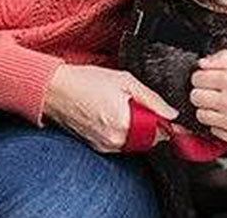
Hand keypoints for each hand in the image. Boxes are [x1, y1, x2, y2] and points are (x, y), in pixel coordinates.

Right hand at [42, 64, 176, 152]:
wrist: (56, 90)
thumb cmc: (86, 81)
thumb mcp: (125, 81)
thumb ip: (152, 99)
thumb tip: (171, 113)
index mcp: (124, 123)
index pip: (158, 133)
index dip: (164, 121)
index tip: (165, 113)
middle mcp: (115, 140)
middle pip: (147, 140)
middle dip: (150, 124)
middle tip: (139, 104)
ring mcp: (105, 145)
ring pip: (134, 142)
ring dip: (136, 128)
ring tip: (123, 106)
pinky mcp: (98, 146)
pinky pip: (120, 142)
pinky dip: (123, 131)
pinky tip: (113, 114)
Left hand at [190, 50, 226, 148]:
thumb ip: (224, 59)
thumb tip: (203, 63)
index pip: (197, 78)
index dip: (202, 77)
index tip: (207, 79)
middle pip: (195, 96)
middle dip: (203, 93)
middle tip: (214, 92)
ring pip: (201, 115)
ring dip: (209, 110)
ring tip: (223, 106)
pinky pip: (213, 130)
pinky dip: (219, 124)